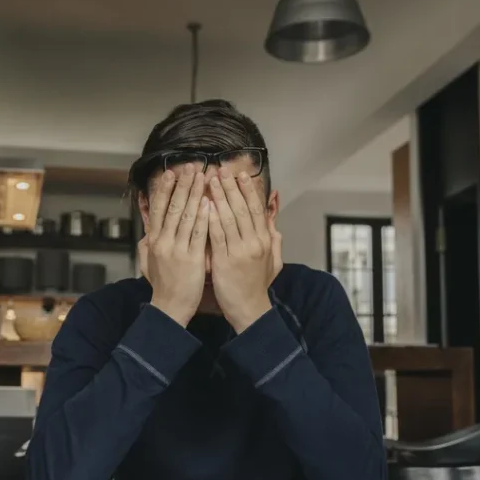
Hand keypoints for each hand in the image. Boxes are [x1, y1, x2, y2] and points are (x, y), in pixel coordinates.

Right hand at [139, 165, 209, 326]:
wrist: (170, 308)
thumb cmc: (163, 287)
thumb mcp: (148, 264)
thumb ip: (147, 247)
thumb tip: (146, 234)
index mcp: (154, 241)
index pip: (158, 209)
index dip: (165, 189)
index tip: (171, 173)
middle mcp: (163, 242)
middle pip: (172, 207)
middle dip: (183, 185)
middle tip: (191, 167)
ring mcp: (177, 249)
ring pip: (186, 216)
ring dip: (195, 194)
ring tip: (203, 177)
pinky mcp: (192, 259)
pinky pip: (198, 234)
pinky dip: (203, 217)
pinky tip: (209, 202)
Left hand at [207, 168, 279, 332]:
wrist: (249, 309)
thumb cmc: (257, 286)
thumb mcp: (273, 261)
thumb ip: (274, 240)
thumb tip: (275, 223)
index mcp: (265, 240)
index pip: (257, 209)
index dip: (248, 190)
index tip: (240, 175)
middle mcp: (254, 243)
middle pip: (243, 208)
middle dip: (232, 187)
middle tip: (222, 170)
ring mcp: (240, 251)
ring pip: (229, 218)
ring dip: (219, 197)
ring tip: (211, 181)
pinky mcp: (225, 261)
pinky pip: (217, 236)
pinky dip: (211, 219)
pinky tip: (204, 205)